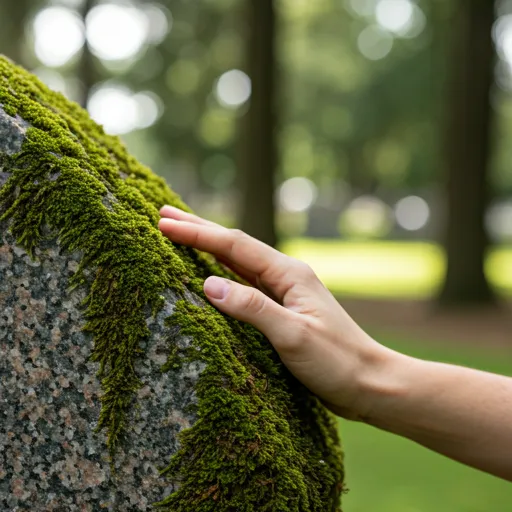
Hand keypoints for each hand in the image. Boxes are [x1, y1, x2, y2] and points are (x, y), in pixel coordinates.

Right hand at [158, 206, 393, 419]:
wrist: (369, 383)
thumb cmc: (338, 361)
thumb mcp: (294, 336)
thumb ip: (252, 308)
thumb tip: (208, 284)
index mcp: (289, 274)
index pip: (235, 246)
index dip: (198, 234)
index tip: (165, 223)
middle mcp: (286, 277)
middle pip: (235, 246)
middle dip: (199, 229)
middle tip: (165, 214)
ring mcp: (284, 293)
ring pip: (239, 263)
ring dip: (209, 248)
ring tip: (182, 234)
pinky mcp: (283, 311)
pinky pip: (246, 284)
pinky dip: (224, 272)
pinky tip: (212, 272)